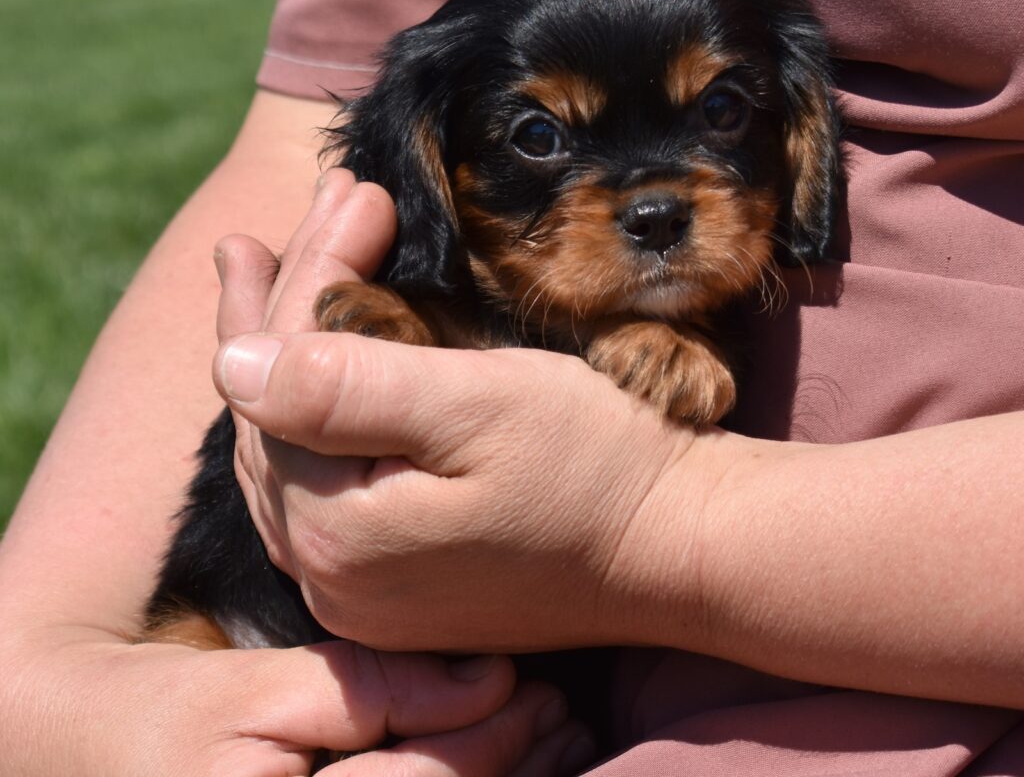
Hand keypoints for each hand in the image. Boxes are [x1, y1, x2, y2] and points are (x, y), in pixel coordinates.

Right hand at [2, 628, 590, 775]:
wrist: (86, 759)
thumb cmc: (169, 719)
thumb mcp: (263, 691)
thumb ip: (369, 687)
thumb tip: (485, 677)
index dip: (493, 740)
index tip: (536, 685)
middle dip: (514, 771)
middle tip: (565, 719)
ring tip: (556, 740)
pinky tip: (503, 763)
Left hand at [211, 169, 593, 771]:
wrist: (680, 545)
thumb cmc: (596, 461)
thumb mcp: (477, 407)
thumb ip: (345, 390)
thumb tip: (229, 362)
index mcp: (337, 529)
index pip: (287, 373)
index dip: (316, 270)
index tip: (358, 190)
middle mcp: (330, 574)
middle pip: (278, 409)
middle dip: (294, 295)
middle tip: (320, 204)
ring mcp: (361, 587)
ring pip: (294, 444)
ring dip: (294, 346)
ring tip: (282, 264)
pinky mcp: (397, 582)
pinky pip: (327, 479)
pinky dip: (321, 407)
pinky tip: (316, 360)